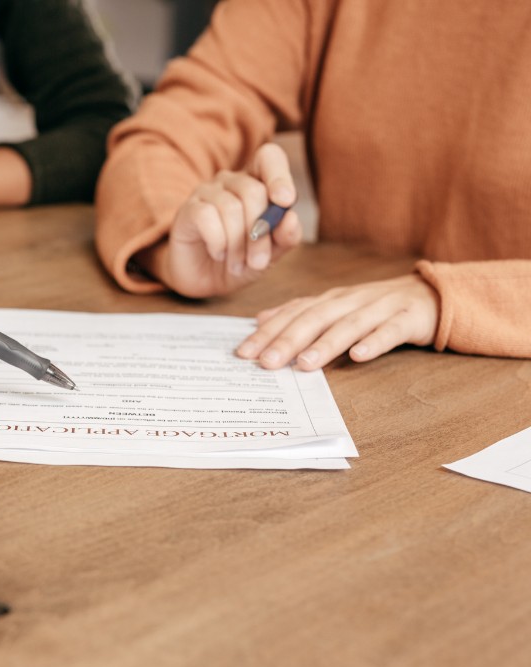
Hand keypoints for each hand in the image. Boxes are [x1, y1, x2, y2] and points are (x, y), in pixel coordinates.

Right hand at [142, 143, 301, 297]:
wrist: (204, 281)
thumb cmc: (241, 261)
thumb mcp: (270, 254)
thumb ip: (285, 237)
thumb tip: (291, 219)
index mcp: (256, 183)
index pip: (269, 157)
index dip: (279, 176)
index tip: (286, 202)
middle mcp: (231, 181)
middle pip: (253, 191)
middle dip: (260, 232)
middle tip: (258, 262)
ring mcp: (207, 193)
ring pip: (231, 208)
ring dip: (238, 244)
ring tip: (237, 265)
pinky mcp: (188, 210)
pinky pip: (207, 217)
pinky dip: (218, 242)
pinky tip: (218, 254)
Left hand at [236, 274, 439, 369]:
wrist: (432, 295)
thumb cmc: (376, 308)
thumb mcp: (335, 308)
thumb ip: (300, 313)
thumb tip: (260, 319)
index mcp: (331, 300)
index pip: (293, 314)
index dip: (268, 332)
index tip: (243, 353)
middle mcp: (351, 301)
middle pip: (315, 318)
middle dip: (288, 340)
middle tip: (266, 363)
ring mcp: (380, 308)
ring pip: (349, 325)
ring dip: (326, 344)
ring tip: (305, 364)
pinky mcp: (408, 318)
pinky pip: (390, 331)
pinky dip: (374, 342)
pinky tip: (359, 356)